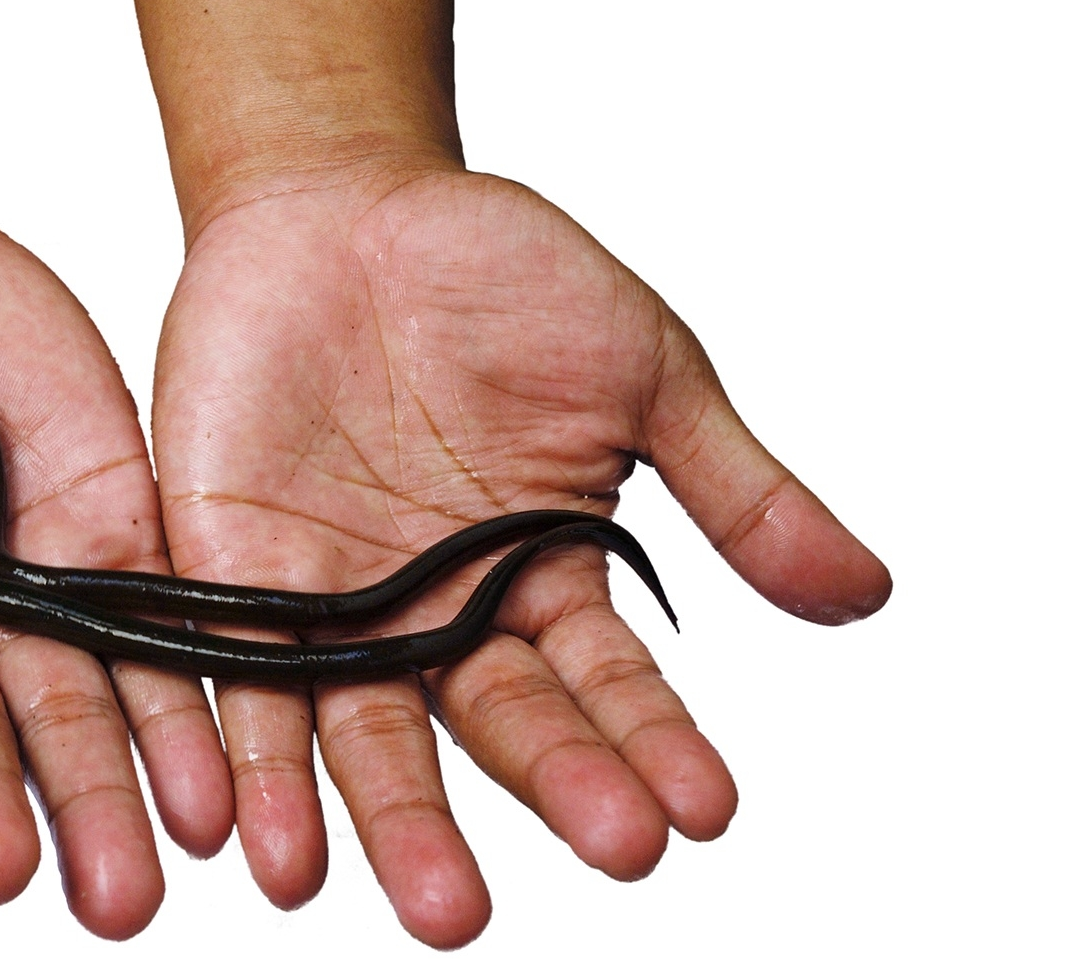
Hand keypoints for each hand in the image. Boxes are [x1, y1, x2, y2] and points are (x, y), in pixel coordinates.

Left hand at [150, 166, 890, 945]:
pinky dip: (238, 752)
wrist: (344, 199)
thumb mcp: (639, 370)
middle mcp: (436, 612)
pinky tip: (252, 834)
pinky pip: (227, 671)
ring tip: (409, 898)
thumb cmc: (496, 272)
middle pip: (487, 725)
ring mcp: (328, 599)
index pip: (604, 685)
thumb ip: (731, 489)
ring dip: (379, 816)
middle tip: (593, 859)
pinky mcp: (223, 569)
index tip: (699, 811)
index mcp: (540, 576)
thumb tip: (865, 593)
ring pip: (355, 729)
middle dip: (537, 792)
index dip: (649, 745)